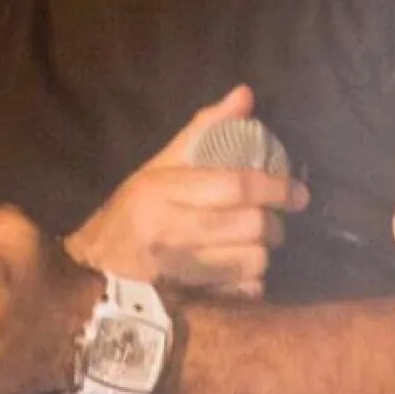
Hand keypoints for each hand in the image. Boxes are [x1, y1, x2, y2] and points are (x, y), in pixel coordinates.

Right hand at [64, 84, 308, 296]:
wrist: (96, 267)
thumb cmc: (134, 209)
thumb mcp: (160, 165)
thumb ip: (204, 129)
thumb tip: (246, 94)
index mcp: (164, 190)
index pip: (235, 185)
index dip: (275, 187)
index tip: (298, 191)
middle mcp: (171, 229)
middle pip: (250, 226)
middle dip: (275, 224)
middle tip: (277, 220)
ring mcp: (179, 270)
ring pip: (251, 261)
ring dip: (265, 252)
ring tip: (259, 244)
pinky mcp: (187, 299)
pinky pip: (241, 292)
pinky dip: (252, 282)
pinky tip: (243, 271)